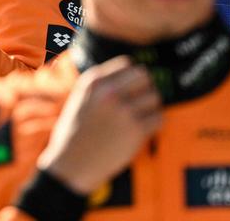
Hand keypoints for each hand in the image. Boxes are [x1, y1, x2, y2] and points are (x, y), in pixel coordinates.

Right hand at [36, 57, 161, 195]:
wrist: (70, 165)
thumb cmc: (73, 133)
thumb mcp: (78, 98)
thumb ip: (100, 84)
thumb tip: (129, 74)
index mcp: (93, 82)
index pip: (127, 63)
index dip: (132, 76)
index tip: (131, 87)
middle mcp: (110, 92)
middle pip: (144, 76)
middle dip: (144, 88)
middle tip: (139, 101)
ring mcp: (124, 111)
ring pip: (154, 97)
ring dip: (150, 106)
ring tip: (140, 117)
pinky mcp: (136, 130)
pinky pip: (158, 118)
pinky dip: (154, 123)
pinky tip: (142, 129)